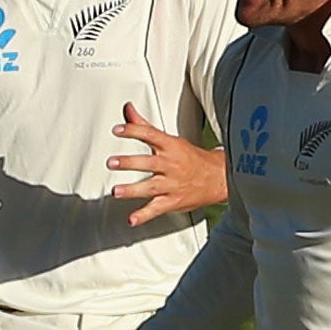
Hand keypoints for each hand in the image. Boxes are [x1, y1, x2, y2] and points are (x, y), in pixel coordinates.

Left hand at [108, 104, 227, 224]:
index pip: (150, 135)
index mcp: (170, 147)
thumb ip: (145, 126)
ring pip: (151, 187)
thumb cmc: (190, 158)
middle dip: (130, 163)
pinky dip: (144, 215)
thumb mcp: (170, 140)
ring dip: (133, 190)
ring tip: (117, 192)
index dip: (133, 131)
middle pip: (149, 162)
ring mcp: (172, 184)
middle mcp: (171, 165)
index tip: (118, 131)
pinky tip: (132, 219)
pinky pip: (157, 209)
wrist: (218, 177)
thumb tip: (128, 110)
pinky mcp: (173, 201)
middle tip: (112, 162)